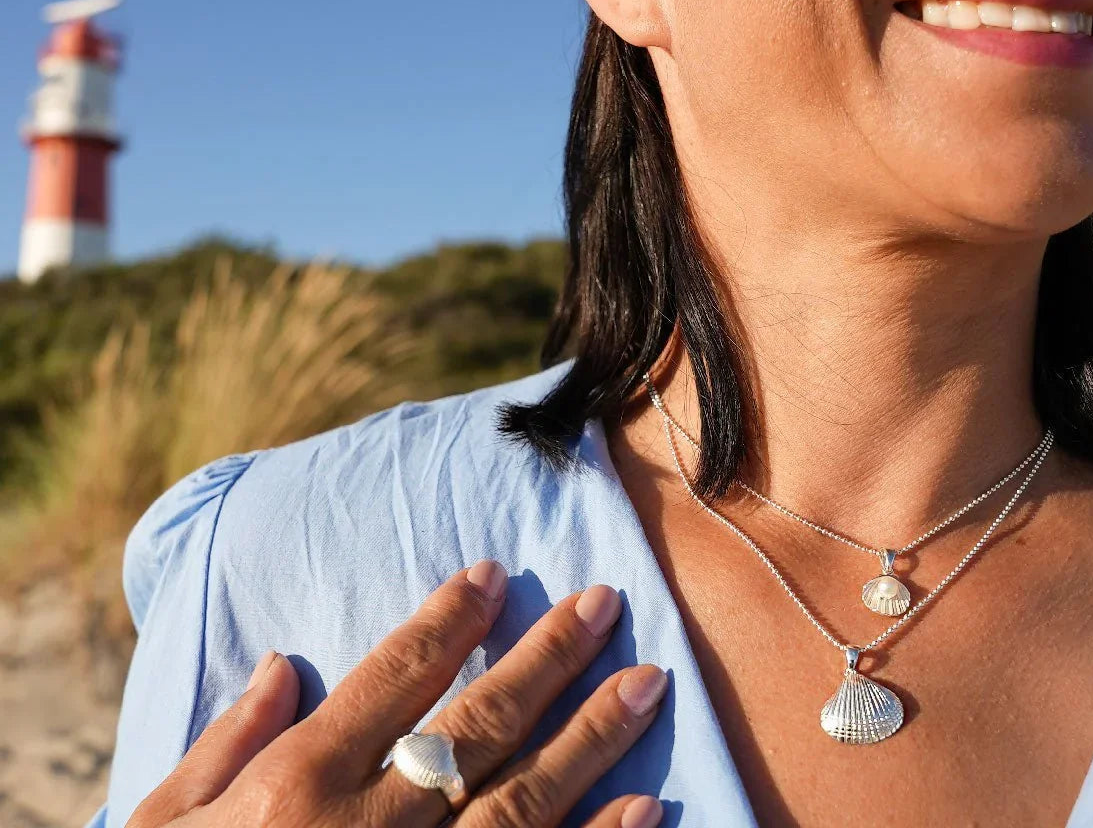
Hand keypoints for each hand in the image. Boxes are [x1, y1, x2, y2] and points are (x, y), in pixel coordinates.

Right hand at [127, 560, 666, 826]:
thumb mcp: (161, 826)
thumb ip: (224, 743)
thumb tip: (280, 666)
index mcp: (297, 785)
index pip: (392, 678)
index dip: (448, 620)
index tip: (494, 573)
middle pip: (478, 726)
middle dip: (549, 659)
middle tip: (607, 603)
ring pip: (523, 799)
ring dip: (594, 738)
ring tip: (649, 682)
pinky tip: (647, 806)